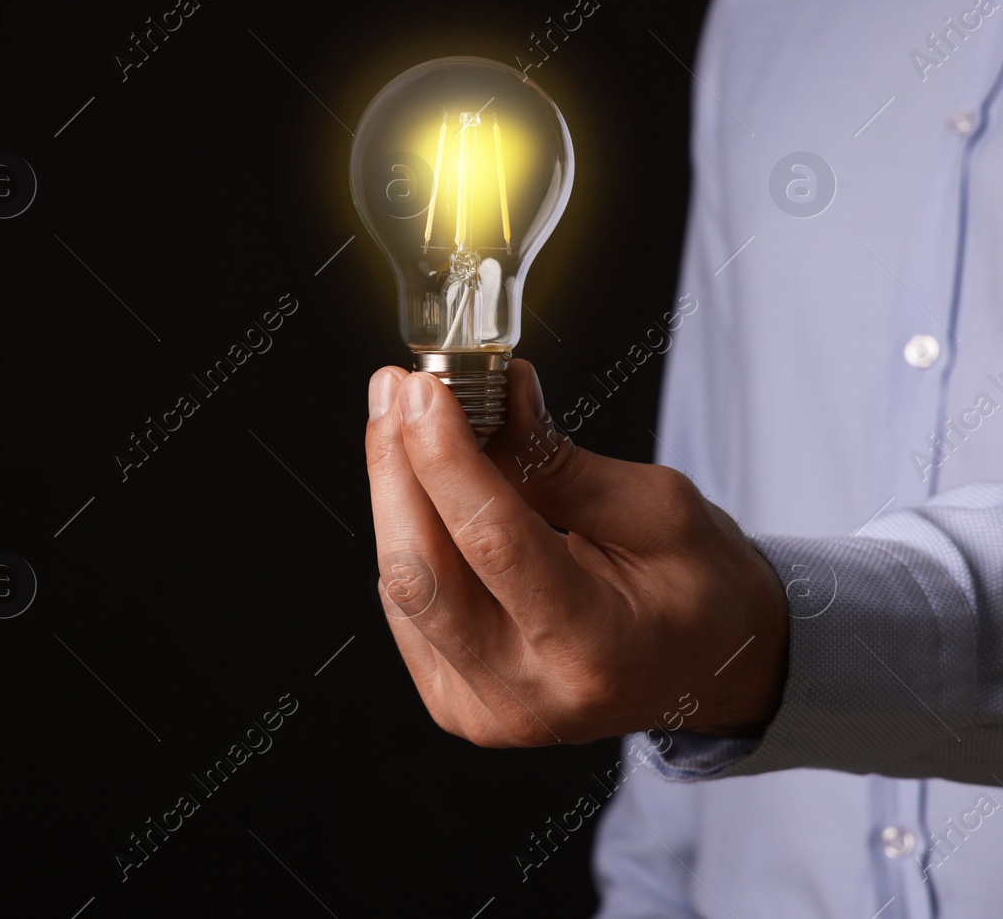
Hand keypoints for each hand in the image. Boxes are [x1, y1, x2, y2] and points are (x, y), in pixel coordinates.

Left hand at [364, 360, 787, 746]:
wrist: (709, 675)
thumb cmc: (699, 592)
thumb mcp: (658, 511)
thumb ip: (560, 461)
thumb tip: (491, 394)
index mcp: (598, 652)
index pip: (494, 545)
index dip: (446, 459)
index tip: (421, 390)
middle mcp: (531, 698)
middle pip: (425, 572)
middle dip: (398, 468)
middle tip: (396, 391)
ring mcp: (484, 712)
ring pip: (403, 587)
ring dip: (394, 493)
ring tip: (402, 419)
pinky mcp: (454, 702)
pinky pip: (407, 607)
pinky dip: (409, 536)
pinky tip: (421, 487)